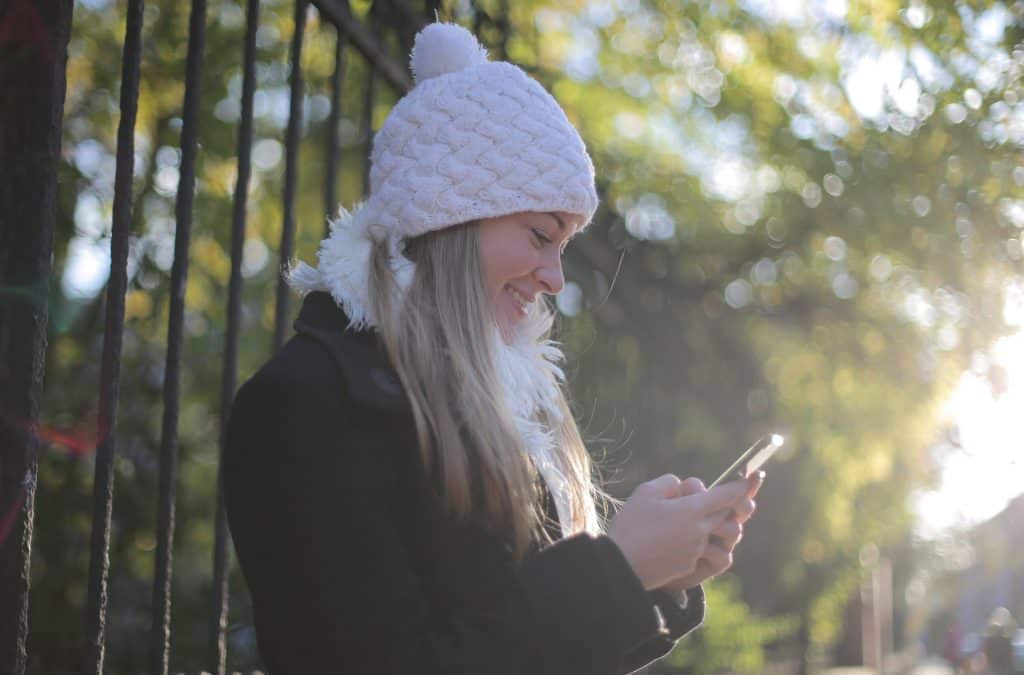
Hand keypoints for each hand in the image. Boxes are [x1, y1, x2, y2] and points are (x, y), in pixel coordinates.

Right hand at [607, 473, 751, 590]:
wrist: (621, 566)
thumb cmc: (630, 526)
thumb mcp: (645, 493)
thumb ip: (669, 483)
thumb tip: (682, 486)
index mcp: (691, 510)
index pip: (726, 495)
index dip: (742, 486)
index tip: (753, 478)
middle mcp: (699, 531)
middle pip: (728, 515)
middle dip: (731, 506)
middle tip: (725, 499)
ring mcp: (696, 551)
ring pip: (721, 536)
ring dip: (719, 526)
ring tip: (706, 521)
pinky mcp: (690, 566)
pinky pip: (707, 552)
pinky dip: (701, 543)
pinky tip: (683, 539)